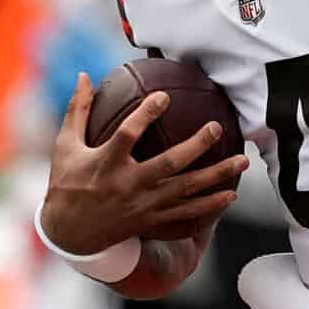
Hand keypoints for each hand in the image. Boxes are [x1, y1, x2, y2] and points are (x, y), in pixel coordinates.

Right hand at [39, 74, 245, 255]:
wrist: (70, 233)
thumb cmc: (68, 183)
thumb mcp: (66, 146)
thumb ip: (78, 110)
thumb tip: (83, 75)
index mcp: (106, 163)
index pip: (128, 135)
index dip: (146, 114)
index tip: (164, 96)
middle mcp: (128, 185)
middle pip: (169, 164)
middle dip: (197, 146)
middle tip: (217, 127)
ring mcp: (143, 206)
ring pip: (186, 190)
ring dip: (217, 176)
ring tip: (242, 161)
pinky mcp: (152, 220)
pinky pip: (187, 214)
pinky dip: (211, 206)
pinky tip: (231, 194)